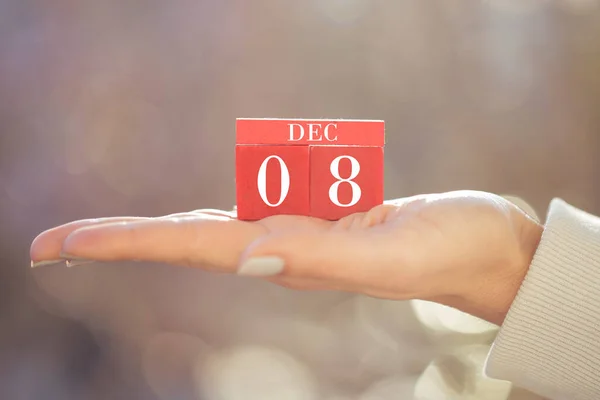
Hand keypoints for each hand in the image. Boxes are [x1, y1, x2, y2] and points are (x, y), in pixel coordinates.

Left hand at [30, 190, 542, 324]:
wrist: (485, 246)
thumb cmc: (448, 245)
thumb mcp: (390, 251)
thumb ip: (322, 256)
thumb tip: (248, 258)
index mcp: (290, 257)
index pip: (188, 247)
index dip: (123, 243)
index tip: (56, 247)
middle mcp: (283, 250)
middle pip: (182, 242)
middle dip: (117, 242)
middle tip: (50, 246)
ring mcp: (300, 236)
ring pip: (211, 229)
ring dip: (153, 234)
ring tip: (97, 241)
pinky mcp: (320, 220)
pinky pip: (250, 212)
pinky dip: (209, 216)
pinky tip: (187, 227)